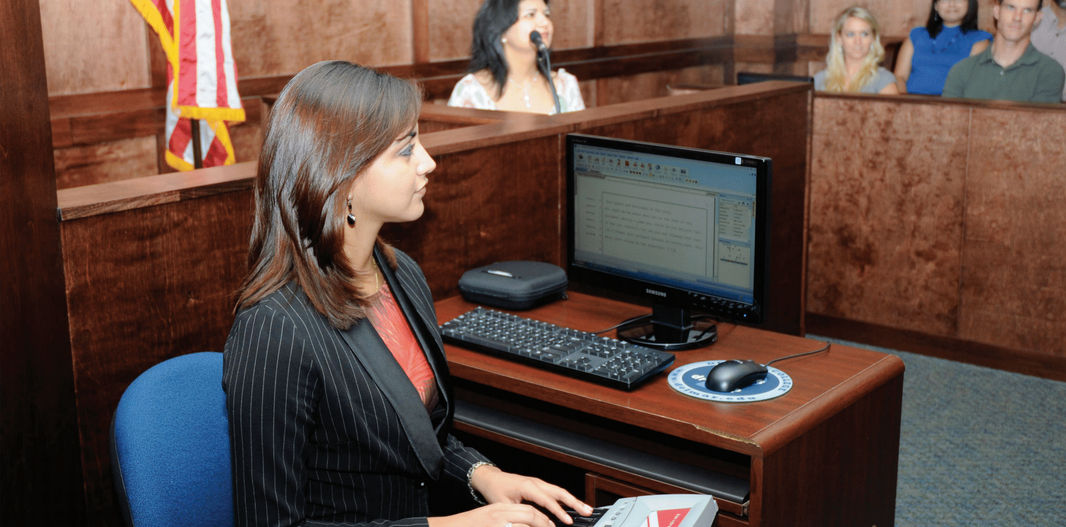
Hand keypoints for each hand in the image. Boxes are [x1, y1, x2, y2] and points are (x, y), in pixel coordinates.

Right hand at [427, 502, 554, 526]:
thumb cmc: (468, 526)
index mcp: (499, 509)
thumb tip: (524, 523)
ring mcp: (498, 525)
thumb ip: (506, 519)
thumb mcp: (488, 518)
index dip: (542, 518)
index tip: (549, 524)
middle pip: (529, 516)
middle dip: (544, 524)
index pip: (527, 509)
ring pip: (524, 525)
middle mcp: (499, 515)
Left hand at [469, 464, 593, 524]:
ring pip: (559, 491)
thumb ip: (518, 515)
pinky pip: (555, 492)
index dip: (559, 512)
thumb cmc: (495, 490)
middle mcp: (536, 483)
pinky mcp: (538, 486)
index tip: (568, 521)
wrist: (490, 478)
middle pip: (559, 492)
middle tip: (587, 512)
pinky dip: (566, 499)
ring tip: (586, 509)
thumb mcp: (504, 505)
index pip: (547, 500)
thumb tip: (531, 524)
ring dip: (573, 500)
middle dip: (575, 502)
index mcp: (527, 487)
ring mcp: (538, 483)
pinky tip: (573, 506)